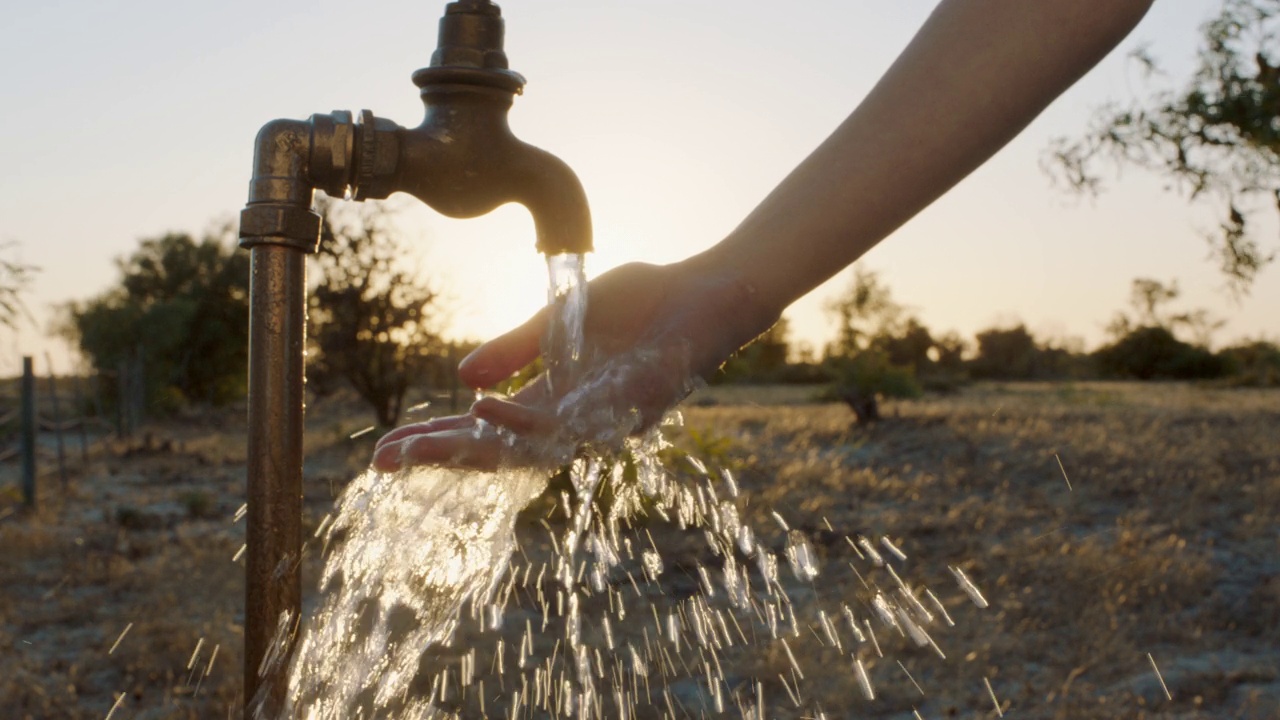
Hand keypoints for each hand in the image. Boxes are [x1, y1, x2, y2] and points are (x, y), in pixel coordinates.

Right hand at [372, 259, 776, 471]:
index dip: (435, 439)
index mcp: (552, 398)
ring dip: (470, 447)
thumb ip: (514, 349)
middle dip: (438, 456)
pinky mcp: (626, 409)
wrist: (704, 292)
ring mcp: (598, 420)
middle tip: (383, 464)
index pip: (483, 430)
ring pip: (525, 449)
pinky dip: (523, 419)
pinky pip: (570, 423)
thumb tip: (460, 381)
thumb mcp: (560, 322)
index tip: (384, 447)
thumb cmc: (641, 305)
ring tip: (418, 448)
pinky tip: (485, 409)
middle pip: (495, 451)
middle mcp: (570, 420)